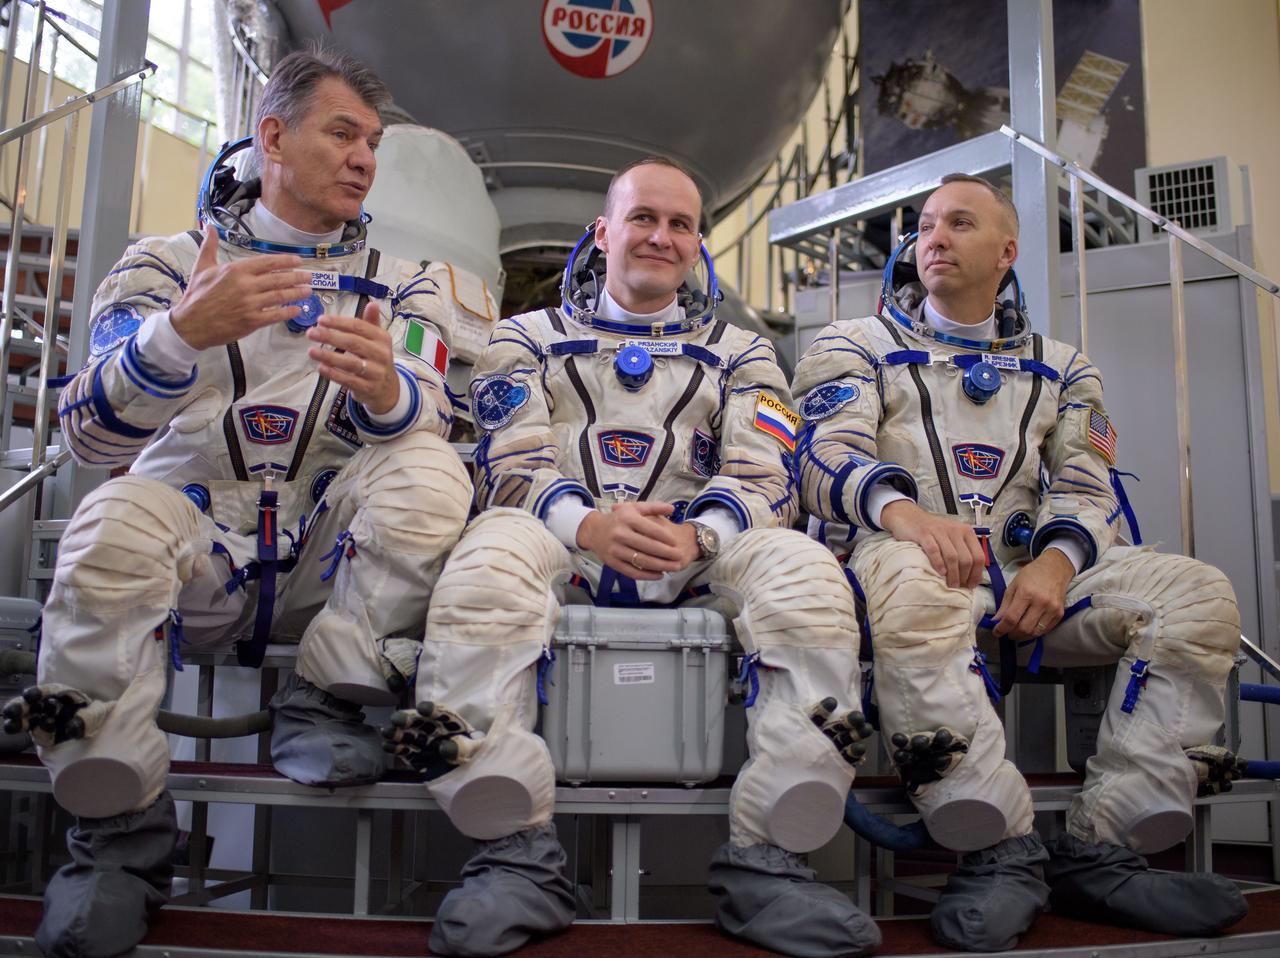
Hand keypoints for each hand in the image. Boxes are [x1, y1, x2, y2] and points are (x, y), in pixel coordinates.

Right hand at [170, 224, 311, 349]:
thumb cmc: (196, 295)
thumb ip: (210, 246)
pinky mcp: (251, 321)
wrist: (189, 324)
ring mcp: (249, 304)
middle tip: (309, 277)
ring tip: (308, 291)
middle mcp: (245, 285)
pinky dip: (288, 312)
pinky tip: (297, 309)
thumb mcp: (202, 267)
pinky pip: (275, 315)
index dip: (285, 262)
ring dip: (297, 293)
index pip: (267, 263)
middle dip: (297, 277)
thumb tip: (207, 226)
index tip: (298, 261)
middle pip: (278, 279)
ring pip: (280, 296)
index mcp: (235, 270)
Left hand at [307, 301, 398, 413]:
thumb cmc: (376, 359)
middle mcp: (381, 354)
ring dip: (329, 356)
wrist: (387, 389)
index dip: (339, 322)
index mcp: (382, 338)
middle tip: (311, 333)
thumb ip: (371, 322)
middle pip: (354, 343)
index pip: (359, 327)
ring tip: (311, 351)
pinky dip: (334, 374)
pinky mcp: (368, 388)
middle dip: (330, 337)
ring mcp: (376, 372)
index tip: (321, 320)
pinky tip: (321, 368)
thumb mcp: (377, 340)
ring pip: (351, 363)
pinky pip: (349, 380)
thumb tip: (372, 303)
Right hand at [576, 501, 693, 578]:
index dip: (666, 537)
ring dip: (661, 566)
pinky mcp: (612, 563)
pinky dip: (647, 575)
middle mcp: (620, 534)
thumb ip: (653, 507)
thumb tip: (672, 508)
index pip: (651, 529)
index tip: (676, 542)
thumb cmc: (618, 518)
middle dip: (667, 553)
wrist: (594, 531)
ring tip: (674, 567)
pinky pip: (632, 572)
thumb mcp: (634, 508)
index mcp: (627, 519)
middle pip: (648, 547)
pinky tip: (659, 575)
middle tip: (680, 556)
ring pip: (642, 561)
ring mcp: (615, 550)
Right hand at [880, 499, 983, 588]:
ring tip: (950, 584)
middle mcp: (955, 530)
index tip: (971, 584)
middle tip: (958, 586)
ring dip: (953, 574)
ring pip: (952, 557)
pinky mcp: (924, 533)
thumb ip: (963, 551)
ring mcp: (939, 531)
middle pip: (966, 559)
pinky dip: (938, 563)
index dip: (976, 574)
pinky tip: (940, 573)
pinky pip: (934, 551)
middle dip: (964, 577)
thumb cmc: (932, 530)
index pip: (978, 556)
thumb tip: (971, 575)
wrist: (909, 516)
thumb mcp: (952, 536)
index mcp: (966, 532)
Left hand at [992, 548, 1074, 640]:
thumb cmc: (1031, 575)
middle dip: (1012, 634)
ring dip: (1023, 636)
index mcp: (1026, 593)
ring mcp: (1052, 609)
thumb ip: (1005, 605)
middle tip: (1006, 632)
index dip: (1001, 628)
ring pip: (1035, 633)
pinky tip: (1028, 628)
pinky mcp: (1060, 614)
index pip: (1011, 618)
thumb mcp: (1013, 585)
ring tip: (1016, 632)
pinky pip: (1045, 630)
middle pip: (1024, 628)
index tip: (996, 632)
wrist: (1055, 568)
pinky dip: (1034, 633)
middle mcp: (1041, 602)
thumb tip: (996, 621)